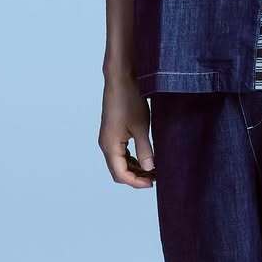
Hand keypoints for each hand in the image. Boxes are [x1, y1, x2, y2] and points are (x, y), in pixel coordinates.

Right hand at [100, 69, 155, 187]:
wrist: (120, 78)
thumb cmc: (129, 100)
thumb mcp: (141, 126)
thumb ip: (145, 150)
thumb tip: (149, 169)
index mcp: (110, 145)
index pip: (121, 174)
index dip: (137, 182)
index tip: (153, 183)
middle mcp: (105, 144)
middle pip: (118, 171)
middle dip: (136, 177)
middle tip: (155, 178)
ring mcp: (108, 138)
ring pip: (119, 162)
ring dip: (134, 169)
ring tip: (153, 170)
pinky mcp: (112, 132)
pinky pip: (120, 152)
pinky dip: (132, 159)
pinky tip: (145, 157)